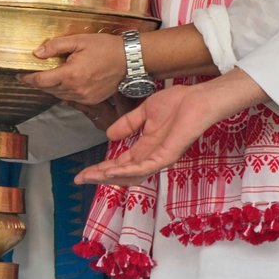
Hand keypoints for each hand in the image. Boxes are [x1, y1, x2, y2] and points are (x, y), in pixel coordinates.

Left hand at [21, 33, 125, 104]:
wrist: (130, 59)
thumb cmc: (106, 47)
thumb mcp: (79, 41)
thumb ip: (56, 46)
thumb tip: (37, 53)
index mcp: (71, 75)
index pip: (41, 80)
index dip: (28, 78)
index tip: (19, 74)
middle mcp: (76, 89)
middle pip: (48, 89)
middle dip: (37, 82)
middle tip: (30, 74)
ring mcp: (84, 97)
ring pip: (58, 95)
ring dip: (50, 87)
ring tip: (45, 76)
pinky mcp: (92, 100)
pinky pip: (70, 98)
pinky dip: (63, 91)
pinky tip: (63, 82)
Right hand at [73, 69, 266, 185]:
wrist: (198, 99)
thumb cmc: (177, 103)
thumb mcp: (144, 113)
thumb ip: (128, 125)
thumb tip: (109, 136)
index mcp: (146, 148)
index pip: (119, 162)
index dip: (101, 168)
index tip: (82, 172)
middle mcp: (151, 157)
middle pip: (122, 173)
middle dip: (100, 176)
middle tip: (81, 178)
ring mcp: (159, 158)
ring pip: (131, 175)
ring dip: (109, 177)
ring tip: (91, 176)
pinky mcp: (167, 156)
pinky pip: (143, 168)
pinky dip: (125, 170)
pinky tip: (109, 170)